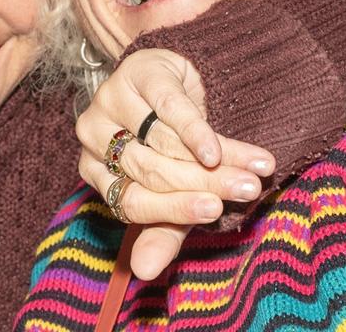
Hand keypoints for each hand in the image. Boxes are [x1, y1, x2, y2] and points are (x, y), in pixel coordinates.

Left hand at [77, 48, 275, 278]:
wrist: (178, 79)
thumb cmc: (172, 145)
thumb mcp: (171, 189)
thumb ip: (163, 228)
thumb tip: (145, 273)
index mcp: (94, 170)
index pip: (131, 200)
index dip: (174, 207)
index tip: (215, 211)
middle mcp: (92, 135)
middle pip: (152, 170)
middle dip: (205, 184)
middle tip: (248, 192)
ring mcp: (110, 99)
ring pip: (164, 141)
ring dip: (214, 161)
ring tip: (254, 172)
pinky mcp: (138, 72)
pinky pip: (168, 107)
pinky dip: (196, 130)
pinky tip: (218, 146)